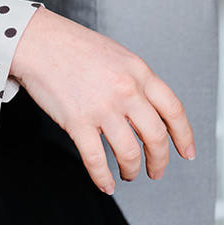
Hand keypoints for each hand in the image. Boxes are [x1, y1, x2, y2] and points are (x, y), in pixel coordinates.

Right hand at [8, 7, 195, 193]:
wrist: (38, 41)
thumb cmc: (72, 46)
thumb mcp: (117, 55)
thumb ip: (135, 80)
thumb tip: (148, 111)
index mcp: (139, 72)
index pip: (173, 111)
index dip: (184, 136)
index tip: (186, 152)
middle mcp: (126, 90)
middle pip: (156, 137)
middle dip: (159, 161)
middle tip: (156, 170)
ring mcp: (102, 107)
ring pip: (129, 153)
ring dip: (132, 170)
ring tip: (129, 174)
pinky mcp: (77, 121)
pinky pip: (96, 160)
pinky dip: (104, 178)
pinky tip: (106, 184)